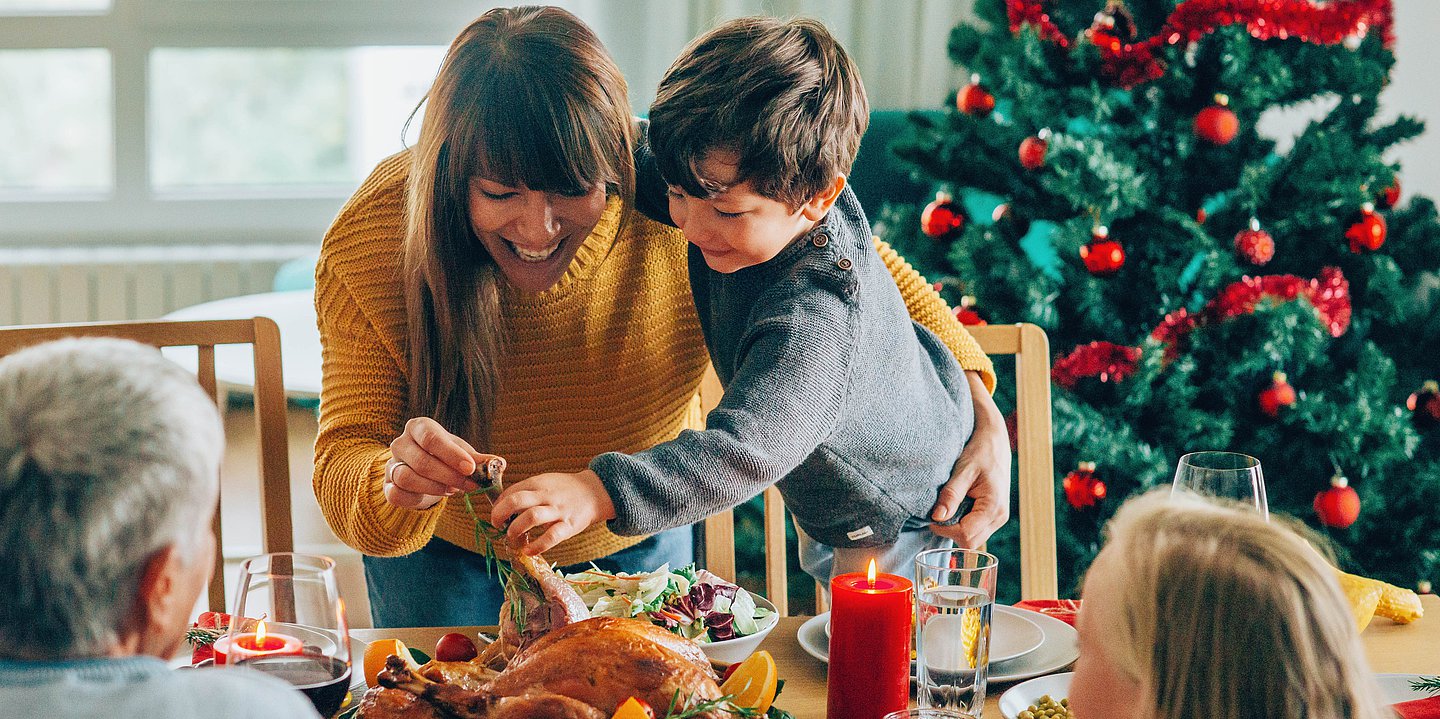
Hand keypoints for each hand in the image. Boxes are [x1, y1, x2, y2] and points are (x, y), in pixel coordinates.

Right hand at [383, 417, 484, 509]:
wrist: (422, 472)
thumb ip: (480, 460)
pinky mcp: (387, 486)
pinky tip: (435, 497)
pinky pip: (397, 494)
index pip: (432, 438)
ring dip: (435, 487)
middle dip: (449, 476)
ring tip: (453, 490)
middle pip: (422, 461)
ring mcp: (391, 464)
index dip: (452, 455)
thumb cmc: (445, 458)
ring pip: (407, 478)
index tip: (470, 468)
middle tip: (469, 485)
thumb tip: (500, 464)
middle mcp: (400, 443)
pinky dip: (417, 499)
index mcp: (419, 427)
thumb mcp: (462, 454)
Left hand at [490, 470, 616, 554]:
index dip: (498, 505)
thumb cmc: (565, 490)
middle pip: (516, 501)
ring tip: (511, 536)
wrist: (595, 492)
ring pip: (531, 517)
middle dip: (499, 514)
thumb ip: (526, 491)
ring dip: (515, 529)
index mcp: (538, 483)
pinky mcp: (568, 526)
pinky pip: (550, 537)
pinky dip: (536, 546)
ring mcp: (558, 510)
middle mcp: (546, 495)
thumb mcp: (545, 482)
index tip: (497, 515)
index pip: (510, 492)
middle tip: (497, 524)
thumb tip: (501, 505)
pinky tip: (527, 551)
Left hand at [930, 371, 1011, 547]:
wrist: (995, 440)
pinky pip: (975, 529)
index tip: (933, 515)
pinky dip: (962, 522)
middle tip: (939, 509)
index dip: (945, 530)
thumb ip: (951, 494)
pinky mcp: (993, 514)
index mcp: (994, 507)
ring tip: (950, 504)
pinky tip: (958, 505)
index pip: (965, 535)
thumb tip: (937, 517)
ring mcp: (998, 517)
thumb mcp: (964, 470)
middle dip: (950, 530)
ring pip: (972, 537)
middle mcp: (999, 517)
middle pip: (969, 542)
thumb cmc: (980, 451)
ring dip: (956, 527)